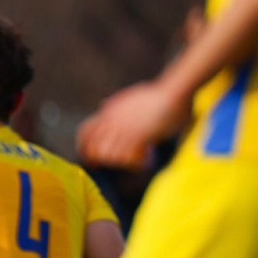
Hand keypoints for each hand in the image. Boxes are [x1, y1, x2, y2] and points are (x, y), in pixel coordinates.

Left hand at [76, 80, 191, 170]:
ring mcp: (125, 128)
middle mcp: (113, 120)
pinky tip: (145, 161)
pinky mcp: (139, 134)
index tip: (90, 159)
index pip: (86, 133)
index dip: (84, 149)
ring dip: (120, 161)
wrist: (174, 91)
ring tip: (132, 161)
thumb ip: (115, 103)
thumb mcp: (129, 96)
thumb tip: (104, 104)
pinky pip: (129, 156)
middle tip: (108, 166)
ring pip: (110, 155)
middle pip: (95, 148)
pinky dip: (135, 163)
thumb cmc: (157, 94)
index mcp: (109, 111)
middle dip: (100, 160)